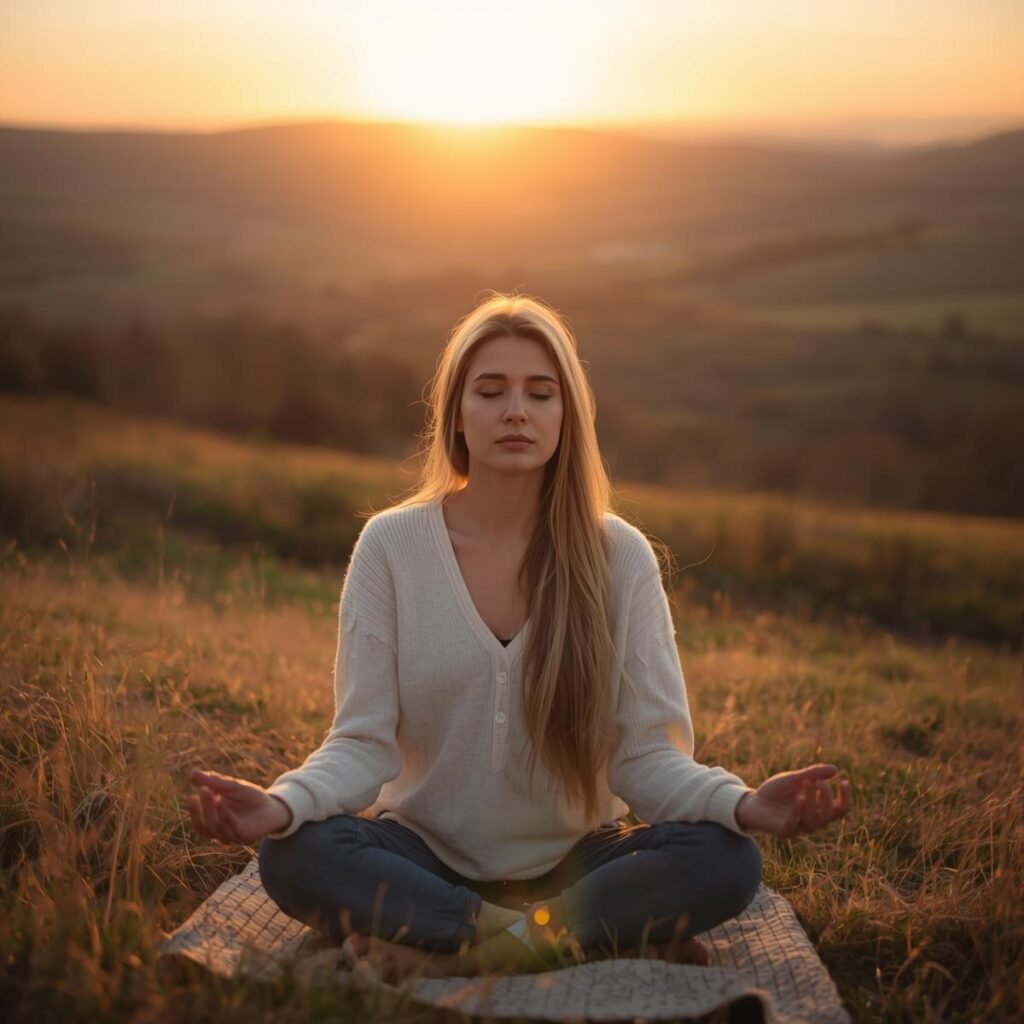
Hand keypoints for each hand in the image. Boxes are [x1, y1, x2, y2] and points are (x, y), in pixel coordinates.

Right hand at [187, 768, 291, 844]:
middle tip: (203, 789)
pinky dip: (226, 816)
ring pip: (216, 829)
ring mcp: (233, 836)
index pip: (199, 822)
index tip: (192, 796)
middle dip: (203, 808)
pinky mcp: (246, 837)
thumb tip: (191, 773)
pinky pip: (233, 829)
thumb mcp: (231, 787)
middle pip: (205, 826)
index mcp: (214, 824)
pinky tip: (222, 802)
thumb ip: (213, 782)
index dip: (194, 811)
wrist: (274, 805)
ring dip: (212, 811)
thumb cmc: (250, 797)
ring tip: (212, 794)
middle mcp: (221, 833)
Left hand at [735, 764, 850, 837]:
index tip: (844, 781)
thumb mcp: (795, 778)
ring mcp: (798, 827)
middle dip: (827, 798)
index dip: (845, 798)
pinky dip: (798, 812)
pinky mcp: (784, 831)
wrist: (753, 800)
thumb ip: (813, 774)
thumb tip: (835, 769)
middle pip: (830, 815)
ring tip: (806, 783)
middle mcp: (812, 820)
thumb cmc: (776, 790)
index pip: (840, 809)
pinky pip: (794, 825)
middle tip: (818, 782)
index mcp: (818, 808)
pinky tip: (799, 799)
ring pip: (814, 820)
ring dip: (813, 801)